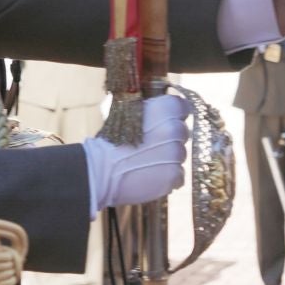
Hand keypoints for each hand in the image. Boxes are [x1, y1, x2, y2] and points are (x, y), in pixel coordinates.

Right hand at [84, 93, 191, 215]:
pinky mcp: (174, 175)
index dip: (175, 115)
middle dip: (170, 138)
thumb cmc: (110, 141)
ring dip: (168, 158)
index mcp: (164, 109)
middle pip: (182, 132)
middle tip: (150, 146)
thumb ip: (151, 111)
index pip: (184, 107)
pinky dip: (167, 176)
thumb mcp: (129, 114)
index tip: (166, 122)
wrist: (100, 170)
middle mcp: (175, 129)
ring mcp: (176, 154)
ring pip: (180, 155)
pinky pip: (178, 175)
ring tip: (146, 163)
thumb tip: (163, 112)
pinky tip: (150, 175)